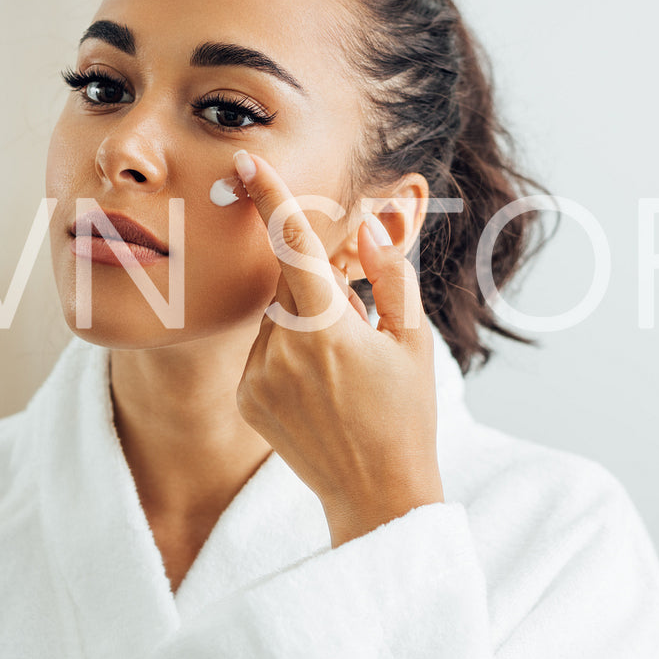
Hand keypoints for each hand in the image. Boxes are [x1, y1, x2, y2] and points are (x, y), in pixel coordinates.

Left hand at [231, 149, 443, 547]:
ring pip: (276, 318)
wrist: (375, 495)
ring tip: (343, 371)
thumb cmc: (406, 414)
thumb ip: (390, 275)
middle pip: (290, 285)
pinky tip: (321, 389)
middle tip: (360, 322)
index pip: (293, 247)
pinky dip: (289, 352)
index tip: (245, 163)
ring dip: (305, 323)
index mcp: (326, 329)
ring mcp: (257, 375)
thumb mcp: (413, 340)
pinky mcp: (245, 397)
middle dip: (321, 286)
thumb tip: (368, 226)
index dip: (269, 198)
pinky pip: (263, 351)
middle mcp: (281, 349)